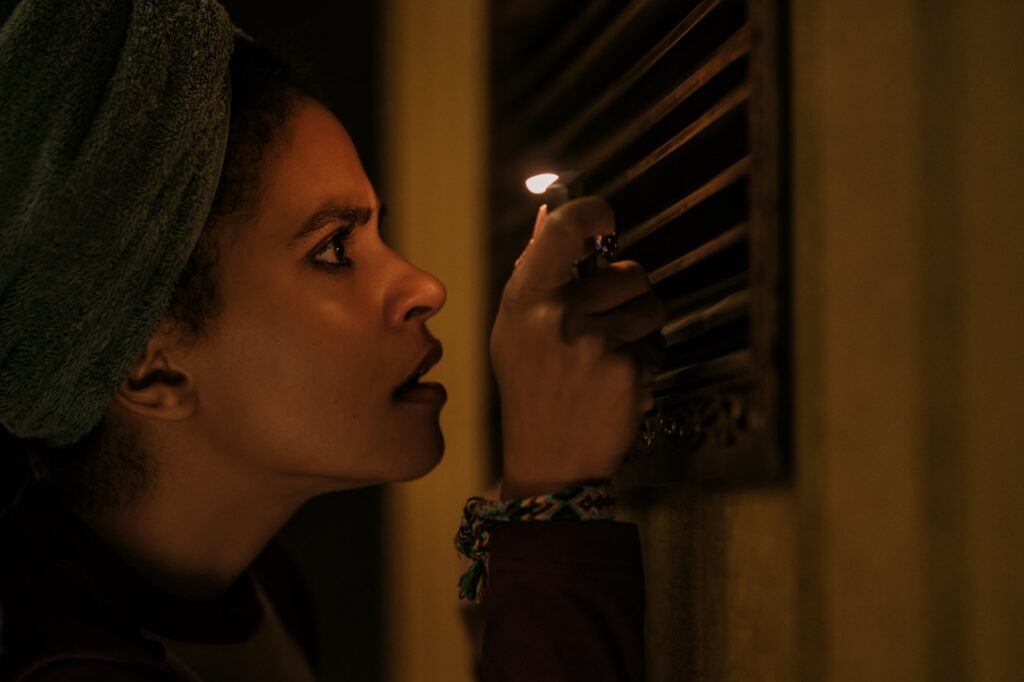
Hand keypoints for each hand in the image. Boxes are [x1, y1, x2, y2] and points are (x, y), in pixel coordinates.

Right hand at [490, 198, 666, 499]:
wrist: (546, 460)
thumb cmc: (531, 387)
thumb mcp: (515, 328)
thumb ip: (537, 273)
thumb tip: (553, 216)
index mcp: (526, 297)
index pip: (563, 229)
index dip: (592, 213)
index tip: (606, 221)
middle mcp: (558, 315)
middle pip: (630, 272)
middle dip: (629, 294)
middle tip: (605, 324)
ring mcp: (595, 345)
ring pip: (651, 308)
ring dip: (641, 329)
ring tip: (608, 359)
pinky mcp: (627, 372)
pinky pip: (657, 346)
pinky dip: (646, 363)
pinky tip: (617, 385)